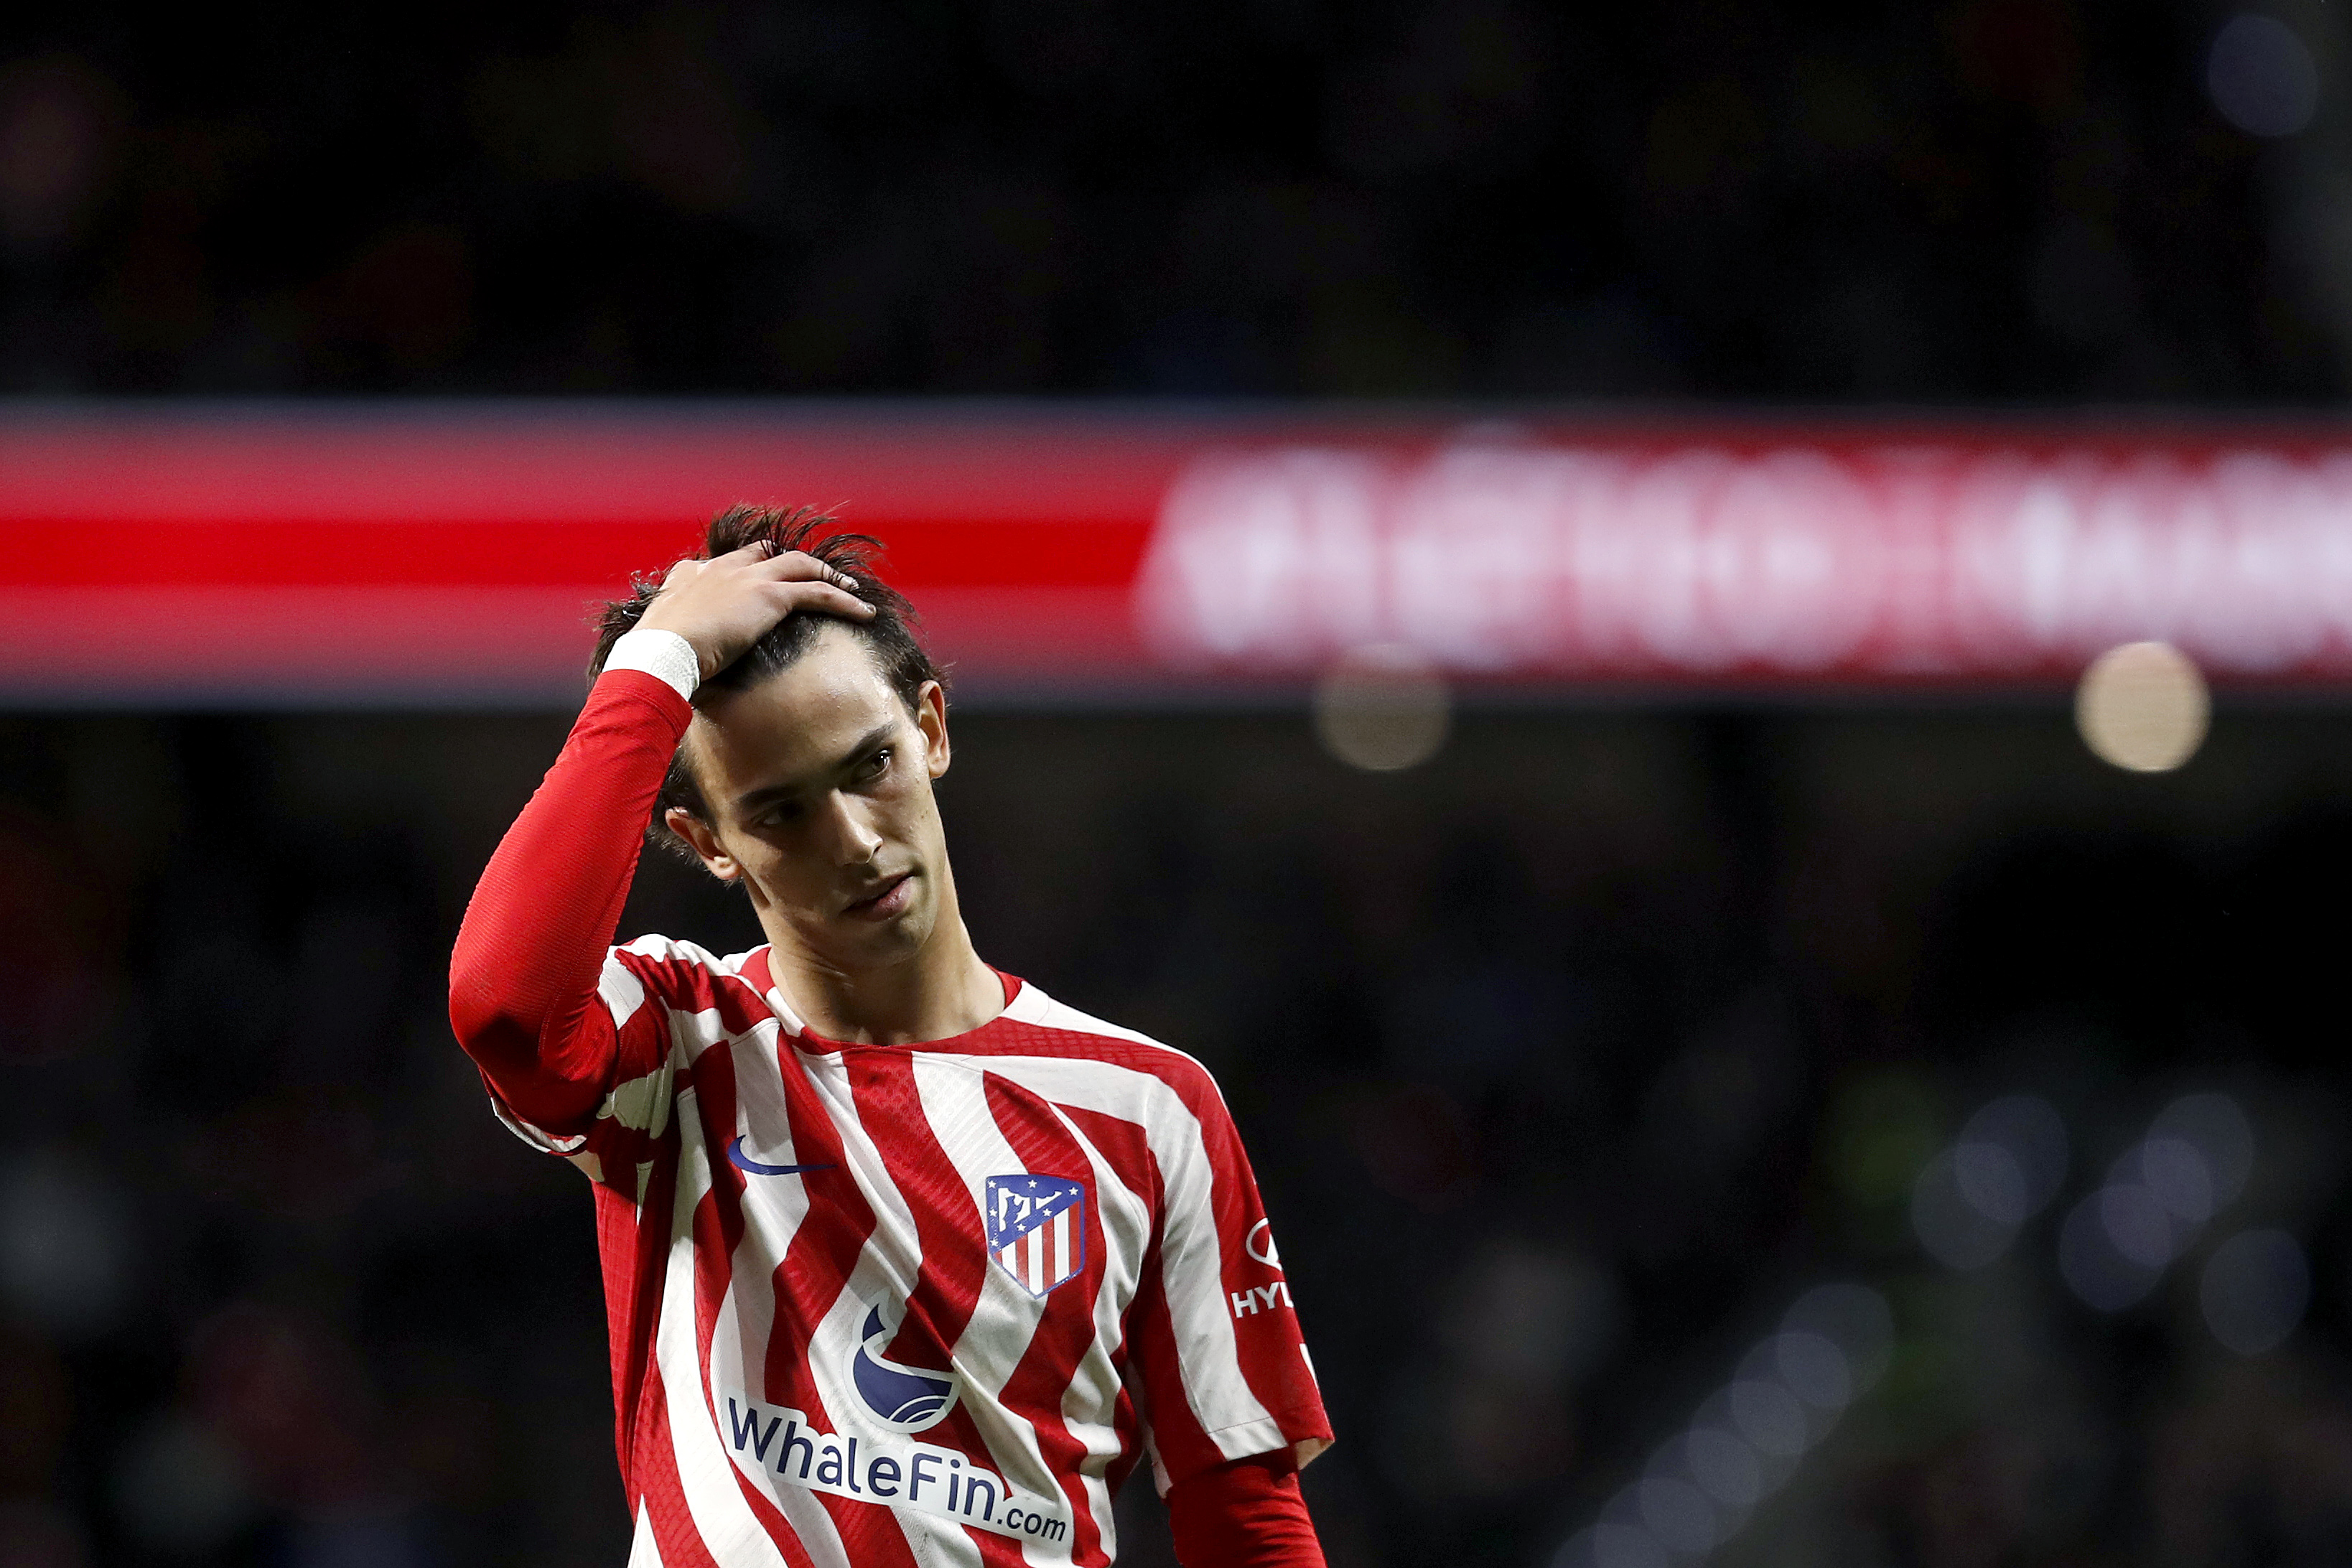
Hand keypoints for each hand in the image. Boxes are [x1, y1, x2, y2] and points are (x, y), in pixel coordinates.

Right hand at [634, 543, 875, 682]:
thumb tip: (660, 654)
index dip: (748, 566)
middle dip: (793, 561)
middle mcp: (721, 568)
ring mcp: (747, 579)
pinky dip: (843, 601)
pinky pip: (818, 593)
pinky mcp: (770, 596)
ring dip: (828, 576)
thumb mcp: (656, 637)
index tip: (762, 576)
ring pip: (800, 566)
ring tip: (850, 589)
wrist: (660, 653)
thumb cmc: (653, 656)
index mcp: (690, 575)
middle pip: (767, 552)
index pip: (725, 561)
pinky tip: (863, 613)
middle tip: (814, 573)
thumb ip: (668, 634)